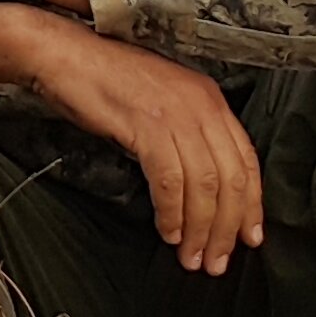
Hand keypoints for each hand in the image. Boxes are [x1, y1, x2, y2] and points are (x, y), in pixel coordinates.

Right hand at [0, 1, 265, 276]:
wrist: (63, 54)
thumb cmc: (106, 82)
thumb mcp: (161, 103)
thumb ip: (188, 136)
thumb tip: (203, 188)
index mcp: (210, 98)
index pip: (247, 160)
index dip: (252, 204)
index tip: (249, 238)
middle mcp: (201, 104)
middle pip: (231, 178)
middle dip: (227, 228)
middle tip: (217, 262)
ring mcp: (175, 112)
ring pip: (204, 184)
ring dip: (200, 229)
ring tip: (191, 258)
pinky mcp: (147, 123)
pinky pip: (169, 180)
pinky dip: (172, 212)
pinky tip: (168, 231)